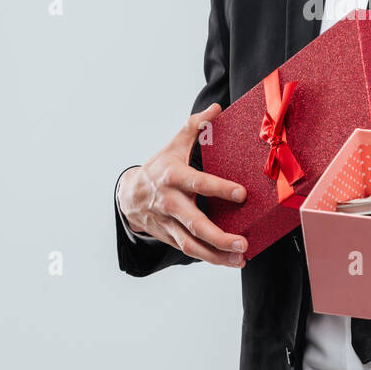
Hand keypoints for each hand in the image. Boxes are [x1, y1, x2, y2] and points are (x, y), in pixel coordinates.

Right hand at [118, 103, 248, 267]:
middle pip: (195, 223)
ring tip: (239, 258)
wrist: (128, 195)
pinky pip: (190, 251)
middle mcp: (170, 203)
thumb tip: (215, 108)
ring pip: (192, 245)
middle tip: (242, 243)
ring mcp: (169, 223)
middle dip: (219, 236)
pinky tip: (228, 261)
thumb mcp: (174, 145)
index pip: (199, 183)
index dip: (219, 188)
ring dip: (216, 255)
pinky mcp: (169, 237)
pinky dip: (209, 258)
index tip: (241, 194)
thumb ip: (195, 126)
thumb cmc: (159, 167)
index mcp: (173, 177)